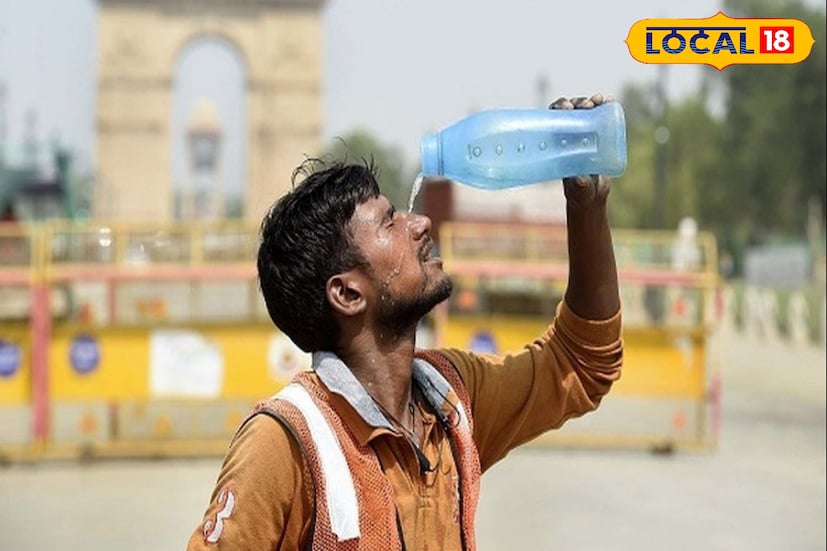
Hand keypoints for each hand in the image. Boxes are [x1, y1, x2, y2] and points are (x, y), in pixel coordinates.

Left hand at [548, 93, 612, 208]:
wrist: (592, 194)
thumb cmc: (580, 193)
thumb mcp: (579, 189)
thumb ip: (580, 186)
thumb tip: (581, 179)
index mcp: (557, 143)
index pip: (552, 118)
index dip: (558, 107)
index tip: (568, 108)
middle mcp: (568, 136)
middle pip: (569, 111)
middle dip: (577, 102)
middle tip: (587, 105)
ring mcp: (583, 134)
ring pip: (584, 111)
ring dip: (590, 101)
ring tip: (599, 100)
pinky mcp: (598, 136)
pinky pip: (600, 117)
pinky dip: (605, 106)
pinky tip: (610, 101)